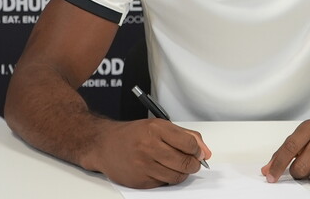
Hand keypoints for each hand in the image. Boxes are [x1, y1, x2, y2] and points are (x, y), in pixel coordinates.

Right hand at [89, 119, 211, 188]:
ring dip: (181, 173)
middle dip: (193, 164)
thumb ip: (186, 136)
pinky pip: (163, 183)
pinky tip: (159, 169)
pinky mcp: (140, 181)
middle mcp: (148, 146)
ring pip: (177, 176)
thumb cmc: (133, 135)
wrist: (104, 145)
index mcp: (155, 129)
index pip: (189, 144)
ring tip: (174, 165)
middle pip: (185, 162)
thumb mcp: (159, 126)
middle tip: (191, 162)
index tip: (197, 152)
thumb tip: (205, 152)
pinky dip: (166, 178)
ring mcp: (143, 165)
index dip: (197, 150)